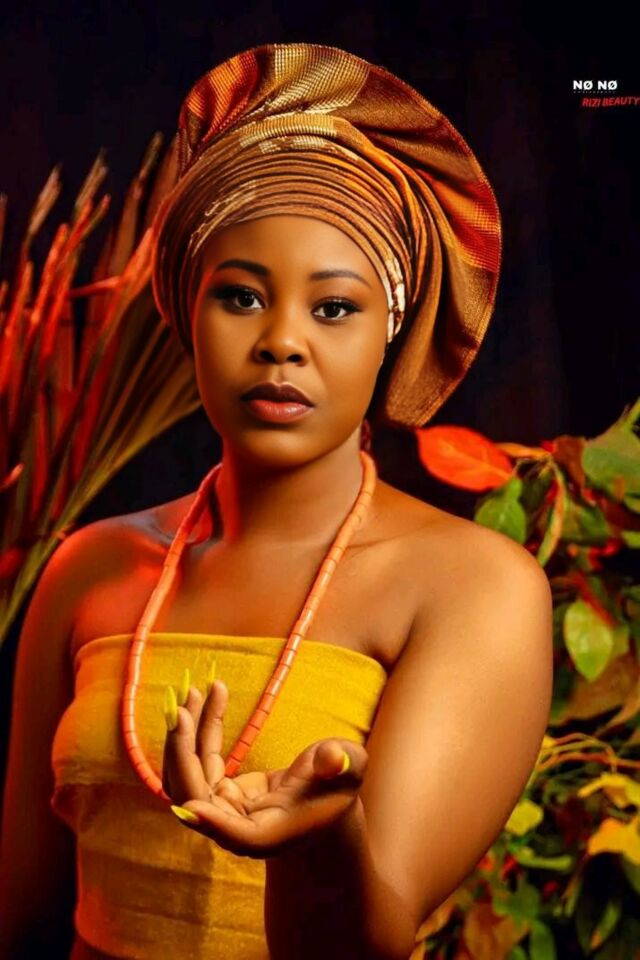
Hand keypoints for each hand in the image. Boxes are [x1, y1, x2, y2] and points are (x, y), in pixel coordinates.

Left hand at [162, 670, 367, 858]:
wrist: (323, 795)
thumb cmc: (339, 785)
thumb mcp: (350, 768)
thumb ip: (344, 763)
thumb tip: (332, 758)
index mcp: (270, 834)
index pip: (238, 836)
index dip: (215, 824)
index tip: (191, 807)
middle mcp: (238, 826)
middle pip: (195, 799)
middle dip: (184, 756)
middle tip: (183, 711)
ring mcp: (225, 808)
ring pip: (189, 776)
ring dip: (185, 735)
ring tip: (195, 691)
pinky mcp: (220, 790)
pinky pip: (200, 760)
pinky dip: (200, 729)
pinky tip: (208, 696)